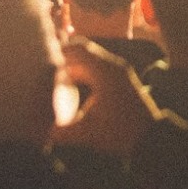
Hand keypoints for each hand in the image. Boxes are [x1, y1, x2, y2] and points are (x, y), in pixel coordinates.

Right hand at [50, 36, 164, 156]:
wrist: (149, 139)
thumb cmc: (120, 133)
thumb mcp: (86, 133)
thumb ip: (60, 131)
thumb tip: (37, 131)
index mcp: (105, 72)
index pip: (77, 49)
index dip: (57, 51)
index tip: (38, 58)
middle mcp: (112, 66)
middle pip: (82, 52)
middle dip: (61, 59)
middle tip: (40, 68)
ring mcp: (118, 71)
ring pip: (89, 60)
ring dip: (71, 67)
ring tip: (51, 77)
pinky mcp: (120, 79)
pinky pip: (96, 68)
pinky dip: (82, 73)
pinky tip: (68, 86)